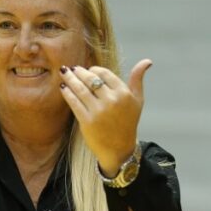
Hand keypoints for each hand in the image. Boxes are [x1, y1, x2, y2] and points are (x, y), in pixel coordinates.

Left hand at [59, 59, 151, 175]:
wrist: (118, 149)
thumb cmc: (128, 122)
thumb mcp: (137, 100)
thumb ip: (138, 79)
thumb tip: (147, 61)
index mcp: (124, 93)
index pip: (105, 73)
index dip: (94, 69)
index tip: (87, 70)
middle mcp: (112, 101)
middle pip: (91, 79)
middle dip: (79, 72)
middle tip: (72, 69)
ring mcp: (98, 111)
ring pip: (80, 89)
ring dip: (70, 79)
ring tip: (64, 73)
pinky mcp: (87, 121)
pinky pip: (74, 103)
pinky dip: (67, 93)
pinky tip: (63, 88)